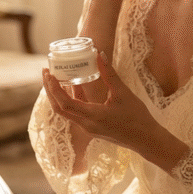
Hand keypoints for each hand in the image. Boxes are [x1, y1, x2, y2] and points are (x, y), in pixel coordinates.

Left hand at [42, 52, 187, 171]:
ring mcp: (88, 127)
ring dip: (60, 95)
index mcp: (92, 116)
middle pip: (60, 108)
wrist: (146, 139)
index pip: (65, 103)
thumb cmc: (137, 117)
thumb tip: (100, 54)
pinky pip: (77, 112)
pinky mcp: (93, 127)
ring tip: (57, 76)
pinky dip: (73, 99)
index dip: (54, 88)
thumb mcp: (123, 93)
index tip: (49, 73)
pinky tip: (76, 85)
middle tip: (47, 72)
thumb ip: (109, 74)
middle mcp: (86, 124)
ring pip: (67, 111)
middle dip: (50, 90)